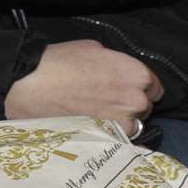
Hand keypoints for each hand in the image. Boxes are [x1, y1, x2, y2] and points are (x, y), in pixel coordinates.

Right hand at [3, 39, 164, 135]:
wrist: (32, 86)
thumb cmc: (60, 61)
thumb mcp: (93, 49)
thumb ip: (114, 62)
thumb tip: (115, 70)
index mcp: (137, 73)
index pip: (154, 86)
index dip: (139, 87)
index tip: (126, 88)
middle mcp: (137, 99)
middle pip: (144, 106)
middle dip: (130, 103)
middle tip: (107, 100)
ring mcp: (124, 122)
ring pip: (133, 125)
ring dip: (120, 121)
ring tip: (98, 116)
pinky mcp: (108, 139)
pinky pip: (117, 139)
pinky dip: (108, 135)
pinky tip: (93, 126)